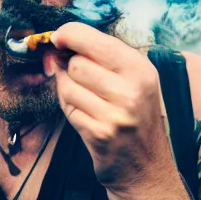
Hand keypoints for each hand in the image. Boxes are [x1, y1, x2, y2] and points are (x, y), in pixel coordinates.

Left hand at [43, 24, 175, 193]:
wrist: (146, 165)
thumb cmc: (134, 118)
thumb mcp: (130, 82)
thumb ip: (97, 60)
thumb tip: (54, 47)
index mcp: (141, 69)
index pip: (95, 40)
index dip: (69, 34)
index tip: (58, 38)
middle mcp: (133, 88)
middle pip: (77, 63)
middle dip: (70, 70)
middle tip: (81, 80)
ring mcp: (117, 112)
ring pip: (69, 86)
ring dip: (69, 93)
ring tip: (87, 102)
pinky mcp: (101, 132)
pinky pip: (69, 110)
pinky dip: (71, 111)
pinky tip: (87, 117)